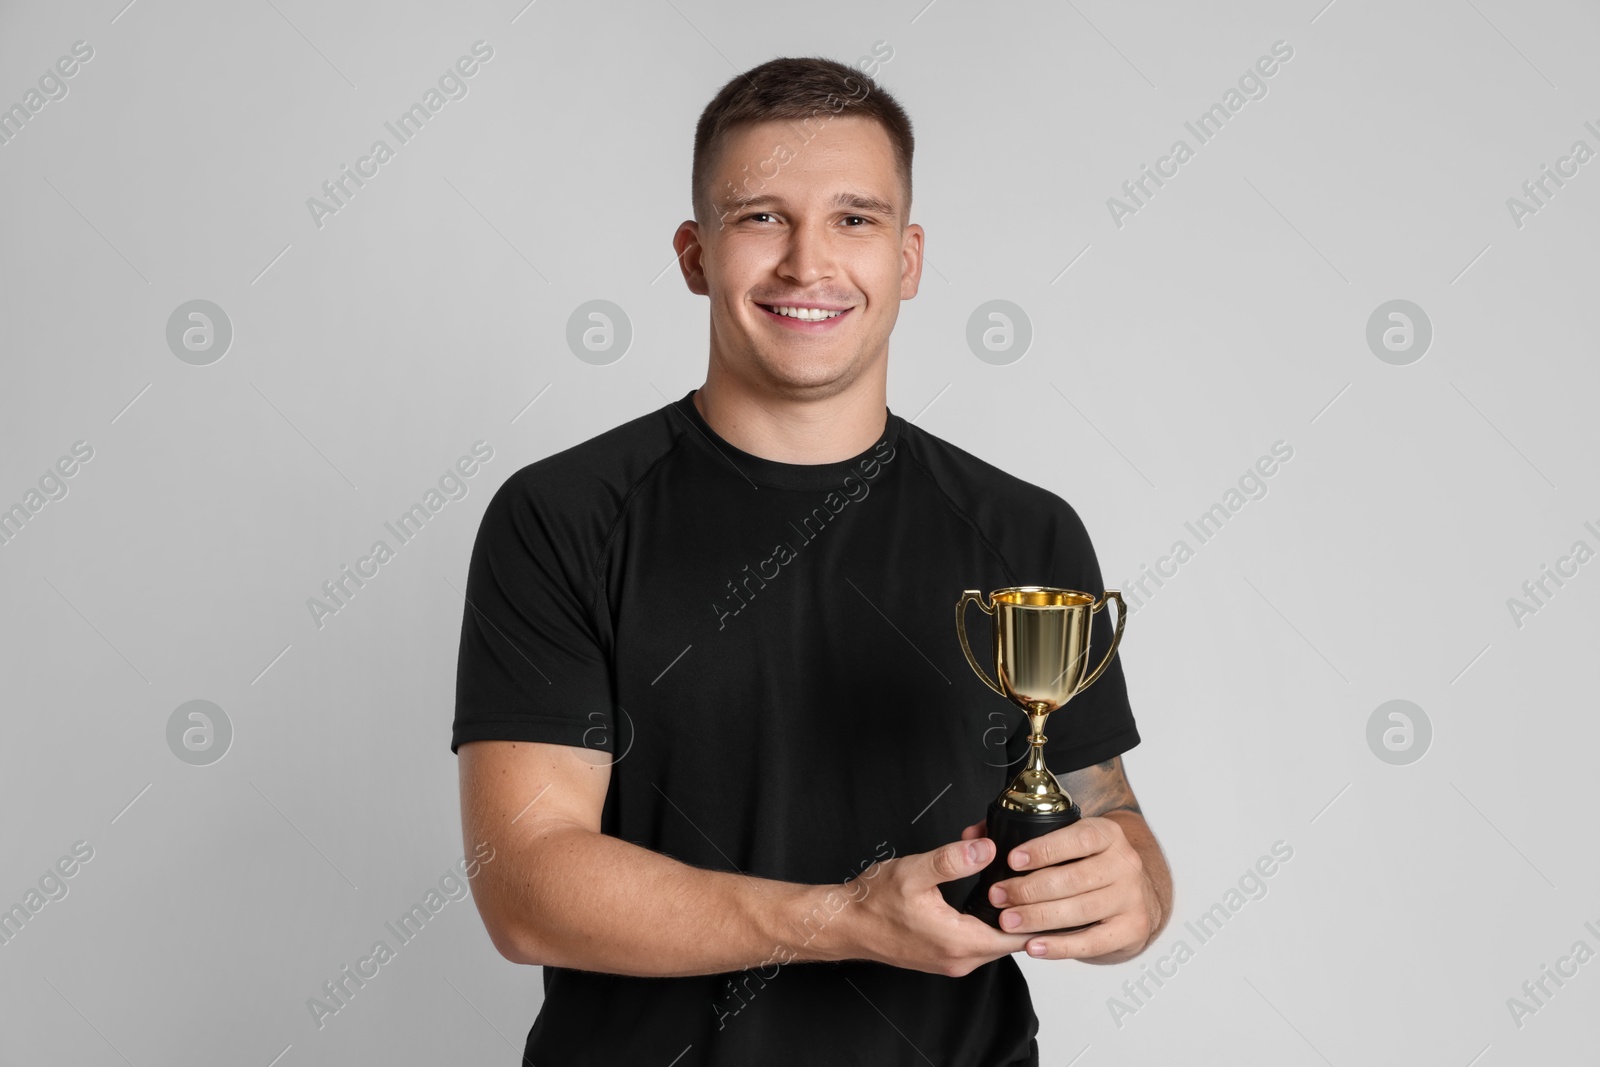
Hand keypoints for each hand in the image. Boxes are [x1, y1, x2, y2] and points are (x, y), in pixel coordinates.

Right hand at [841, 832, 1033, 976]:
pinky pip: (977, 939)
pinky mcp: (944, 956)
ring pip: (994, 938)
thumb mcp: (914, 872)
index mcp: (959, 942)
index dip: (1034, 909)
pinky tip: (982, 893)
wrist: (846, 924)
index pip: (1019, 935)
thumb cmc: (873, 903)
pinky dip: (984, 917)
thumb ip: (952, 860)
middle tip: (1022, 873)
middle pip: (1011, 937)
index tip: (1040, 886)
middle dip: (1019, 903)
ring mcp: (952, 960)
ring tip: (1003, 879)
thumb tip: (986, 848)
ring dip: (1001, 910)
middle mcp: (960, 959)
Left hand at [962, 813, 1158, 963]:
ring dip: (1038, 918)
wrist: (1133, 893)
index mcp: (1107, 834)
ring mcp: (1131, 898)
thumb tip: (973, 835)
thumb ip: (1017, 832)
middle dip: (1030, 889)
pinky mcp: (1131, 930)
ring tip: (1007, 921)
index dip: (1044, 850)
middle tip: (997, 896)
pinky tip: (1032, 945)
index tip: (1011, 860)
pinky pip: (1091, 942)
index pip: (1078, 839)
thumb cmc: (1087, 863)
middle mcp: (1125, 864)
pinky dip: (1059, 947)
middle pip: (1074, 879)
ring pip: (1080, 911)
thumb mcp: (1065, 839)